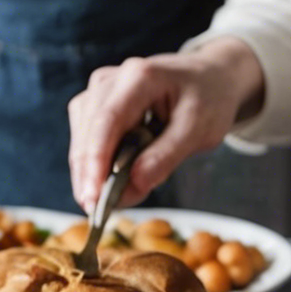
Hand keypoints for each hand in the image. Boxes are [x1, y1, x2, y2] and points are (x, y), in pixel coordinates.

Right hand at [67, 38, 263, 211]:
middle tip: (98, 213)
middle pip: (88, 130)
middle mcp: (112, 79)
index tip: (93, 197)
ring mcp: (100, 89)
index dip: (96, 161)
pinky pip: (85, 137)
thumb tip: (133, 185)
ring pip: (81, 136)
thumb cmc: (207, 100)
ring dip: (89, 171)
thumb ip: (166, 157)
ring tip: (107, 200)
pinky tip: (106, 182)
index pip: (108, 121)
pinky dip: (93, 164)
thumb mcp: (198, 130)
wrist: (209, 79)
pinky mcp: (96, 103)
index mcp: (140, 77)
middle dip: (89, 174)